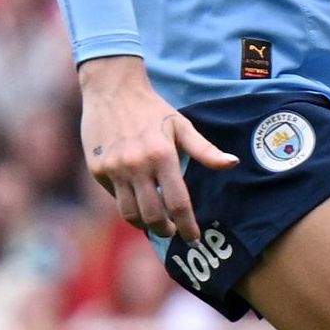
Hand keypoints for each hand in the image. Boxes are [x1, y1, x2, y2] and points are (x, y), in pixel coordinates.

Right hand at [78, 55, 232, 239]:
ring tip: (156, 223)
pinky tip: (138, 202)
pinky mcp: (97, 169)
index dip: (187, 225)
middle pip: (152, 215)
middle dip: (166, 230)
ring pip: (129, 213)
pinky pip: (115, 197)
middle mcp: (136, 165)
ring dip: (145, 224)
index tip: (194, 239)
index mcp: (162, 156)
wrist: (111, 90)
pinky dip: (128, 205)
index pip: (177, 202)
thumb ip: (206, 150)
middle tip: (173, 232)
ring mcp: (113, 169)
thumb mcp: (182, 126)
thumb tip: (232, 164)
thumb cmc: (152, 109)